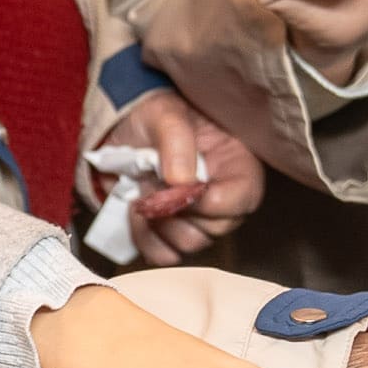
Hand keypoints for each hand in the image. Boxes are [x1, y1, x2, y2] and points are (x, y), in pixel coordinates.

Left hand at [90, 89, 263, 259]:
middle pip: (216, 228)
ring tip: (142, 194)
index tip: (182, 188)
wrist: (122, 128)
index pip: (245, 196)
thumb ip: (176, 139)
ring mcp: (196, 217)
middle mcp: (222, 194)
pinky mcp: (170, 232)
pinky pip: (164, 254)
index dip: (214, 201)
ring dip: (158, 223)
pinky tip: (135, 212)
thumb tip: (181, 179)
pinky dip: (144, 238)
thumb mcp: (165, 113)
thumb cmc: (153, 116)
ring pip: (189, 244)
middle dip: (178, 211)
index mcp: (234, 162)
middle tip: (153, 187)